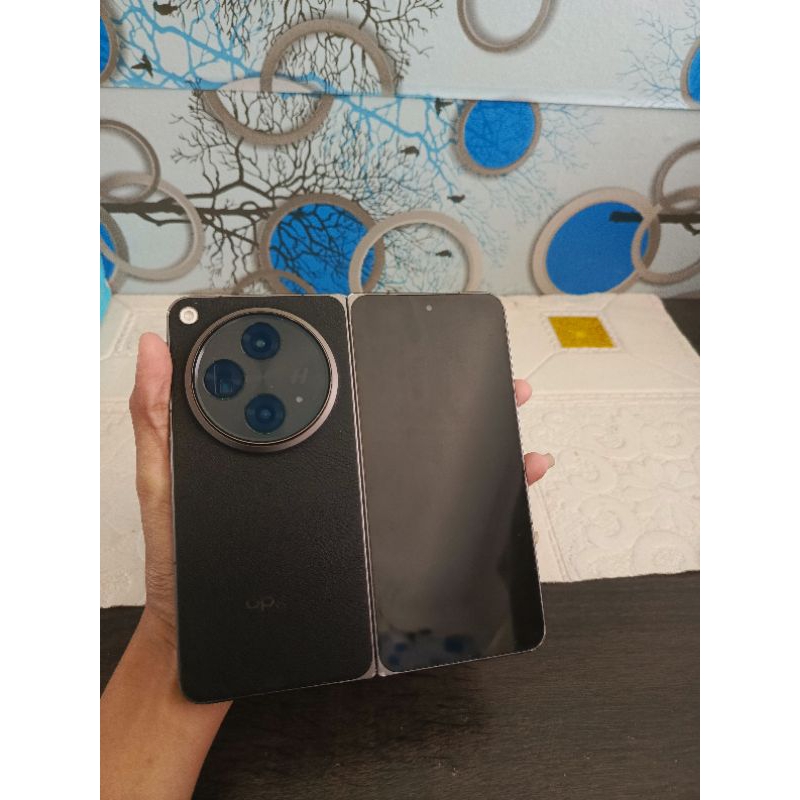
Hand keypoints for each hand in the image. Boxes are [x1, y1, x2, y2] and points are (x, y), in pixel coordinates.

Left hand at [128, 336, 554, 645]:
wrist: (208, 639)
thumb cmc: (186, 566)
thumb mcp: (164, 484)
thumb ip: (158, 418)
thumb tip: (157, 350)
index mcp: (277, 444)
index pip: (325, 388)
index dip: (356, 352)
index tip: (387, 329)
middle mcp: (324, 465)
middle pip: (383, 415)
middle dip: (432, 388)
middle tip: (465, 365)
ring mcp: (349, 501)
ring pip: (415, 456)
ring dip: (468, 431)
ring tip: (504, 404)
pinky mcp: (368, 538)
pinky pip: (428, 515)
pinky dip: (477, 496)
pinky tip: (511, 474)